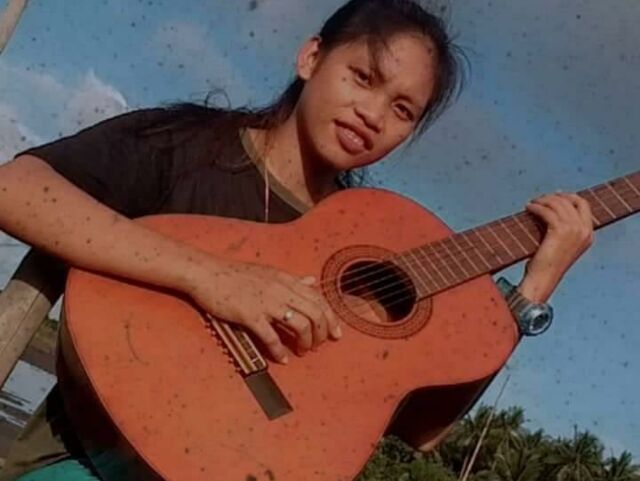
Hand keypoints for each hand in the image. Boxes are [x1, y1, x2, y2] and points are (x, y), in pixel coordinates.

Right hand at [187, 259, 341, 363]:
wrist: (207, 273)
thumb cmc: (235, 274)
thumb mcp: (268, 272)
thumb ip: (292, 280)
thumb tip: (312, 281)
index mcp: (286, 279)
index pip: (319, 298)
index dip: (331, 318)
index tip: (337, 333)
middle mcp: (281, 289)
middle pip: (315, 313)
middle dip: (322, 333)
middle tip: (319, 346)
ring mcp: (266, 302)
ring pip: (300, 324)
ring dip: (305, 342)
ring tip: (303, 352)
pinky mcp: (250, 314)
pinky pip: (271, 336)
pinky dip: (280, 350)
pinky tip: (282, 359)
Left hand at [520, 192, 593, 301]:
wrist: (543, 279)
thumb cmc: (547, 264)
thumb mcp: (562, 244)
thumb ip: (563, 227)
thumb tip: (551, 207)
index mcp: (588, 234)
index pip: (583, 204)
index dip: (568, 197)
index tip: (554, 196)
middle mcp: (584, 231)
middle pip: (571, 201)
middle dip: (554, 197)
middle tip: (540, 199)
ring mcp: (574, 230)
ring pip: (558, 204)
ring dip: (543, 200)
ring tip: (532, 204)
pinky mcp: (560, 231)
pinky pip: (547, 211)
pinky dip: (536, 207)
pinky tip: (529, 208)